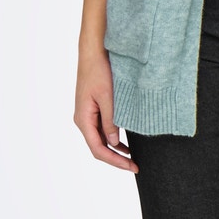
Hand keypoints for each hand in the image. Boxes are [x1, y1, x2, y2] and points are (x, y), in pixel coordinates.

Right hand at [75, 48, 138, 170]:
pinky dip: (114, 138)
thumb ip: (111, 122)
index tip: (131, 166)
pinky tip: (125, 143)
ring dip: (115, 150)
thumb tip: (115, 143)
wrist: (94, 51)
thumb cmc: (99, 71)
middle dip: (116, 158)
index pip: (98, 149)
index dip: (115, 161)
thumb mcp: (108, 98)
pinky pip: (102, 129)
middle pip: (98, 147)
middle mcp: (83, 120)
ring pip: (101, 140)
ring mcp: (87, 115)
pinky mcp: (93, 109)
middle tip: (135, 165)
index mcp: (83, 119)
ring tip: (132, 158)